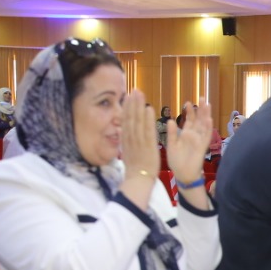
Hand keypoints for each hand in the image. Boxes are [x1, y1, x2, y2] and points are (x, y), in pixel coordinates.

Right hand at [118, 91, 158, 210]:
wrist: (138, 180)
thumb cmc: (134, 167)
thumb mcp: (127, 151)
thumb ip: (125, 140)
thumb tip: (121, 129)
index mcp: (126, 139)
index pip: (126, 120)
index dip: (127, 107)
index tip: (129, 96)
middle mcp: (131, 138)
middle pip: (130, 117)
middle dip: (132, 103)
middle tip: (134, 90)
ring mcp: (139, 141)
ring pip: (137, 121)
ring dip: (139, 106)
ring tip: (140, 94)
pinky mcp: (148, 146)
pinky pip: (148, 130)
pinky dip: (148, 119)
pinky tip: (149, 108)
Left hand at [165, 100, 212, 185]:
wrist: (182, 175)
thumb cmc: (176, 162)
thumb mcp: (171, 145)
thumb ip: (172, 133)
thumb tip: (170, 120)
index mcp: (186, 135)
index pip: (190, 120)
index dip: (190, 111)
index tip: (187, 102)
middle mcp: (194, 136)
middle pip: (199, 120)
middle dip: (200, 109)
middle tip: (201, 97)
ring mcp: (199, 141)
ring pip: (204, 126)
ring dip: (206, 115)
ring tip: (207, 104)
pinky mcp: (202, 147)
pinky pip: (206, 137)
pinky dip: (208, 128)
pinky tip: (209, 120)